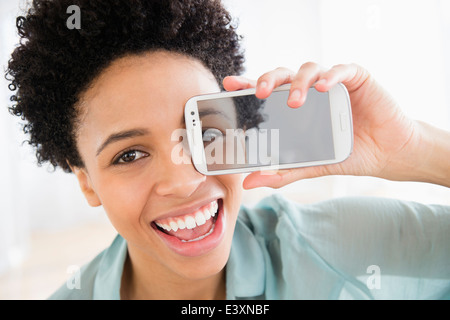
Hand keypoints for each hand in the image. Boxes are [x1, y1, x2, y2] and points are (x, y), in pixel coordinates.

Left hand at [223, 62, 420, 188]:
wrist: (386, 154)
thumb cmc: (346, 154)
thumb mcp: (309, 166)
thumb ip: (280, 173)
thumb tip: (248, 182)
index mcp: (295, 106)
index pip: (268, 91)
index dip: (249, 84)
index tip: (229, 84)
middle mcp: (310, 91)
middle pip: (283, 75)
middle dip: (269, 79)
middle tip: (260, 93)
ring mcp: (332, 83)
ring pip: (309, 69)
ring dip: (299, 82)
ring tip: (294, 101)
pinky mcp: (356, 78)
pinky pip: (341, 69)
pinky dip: (330, 76)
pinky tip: (323, 87)